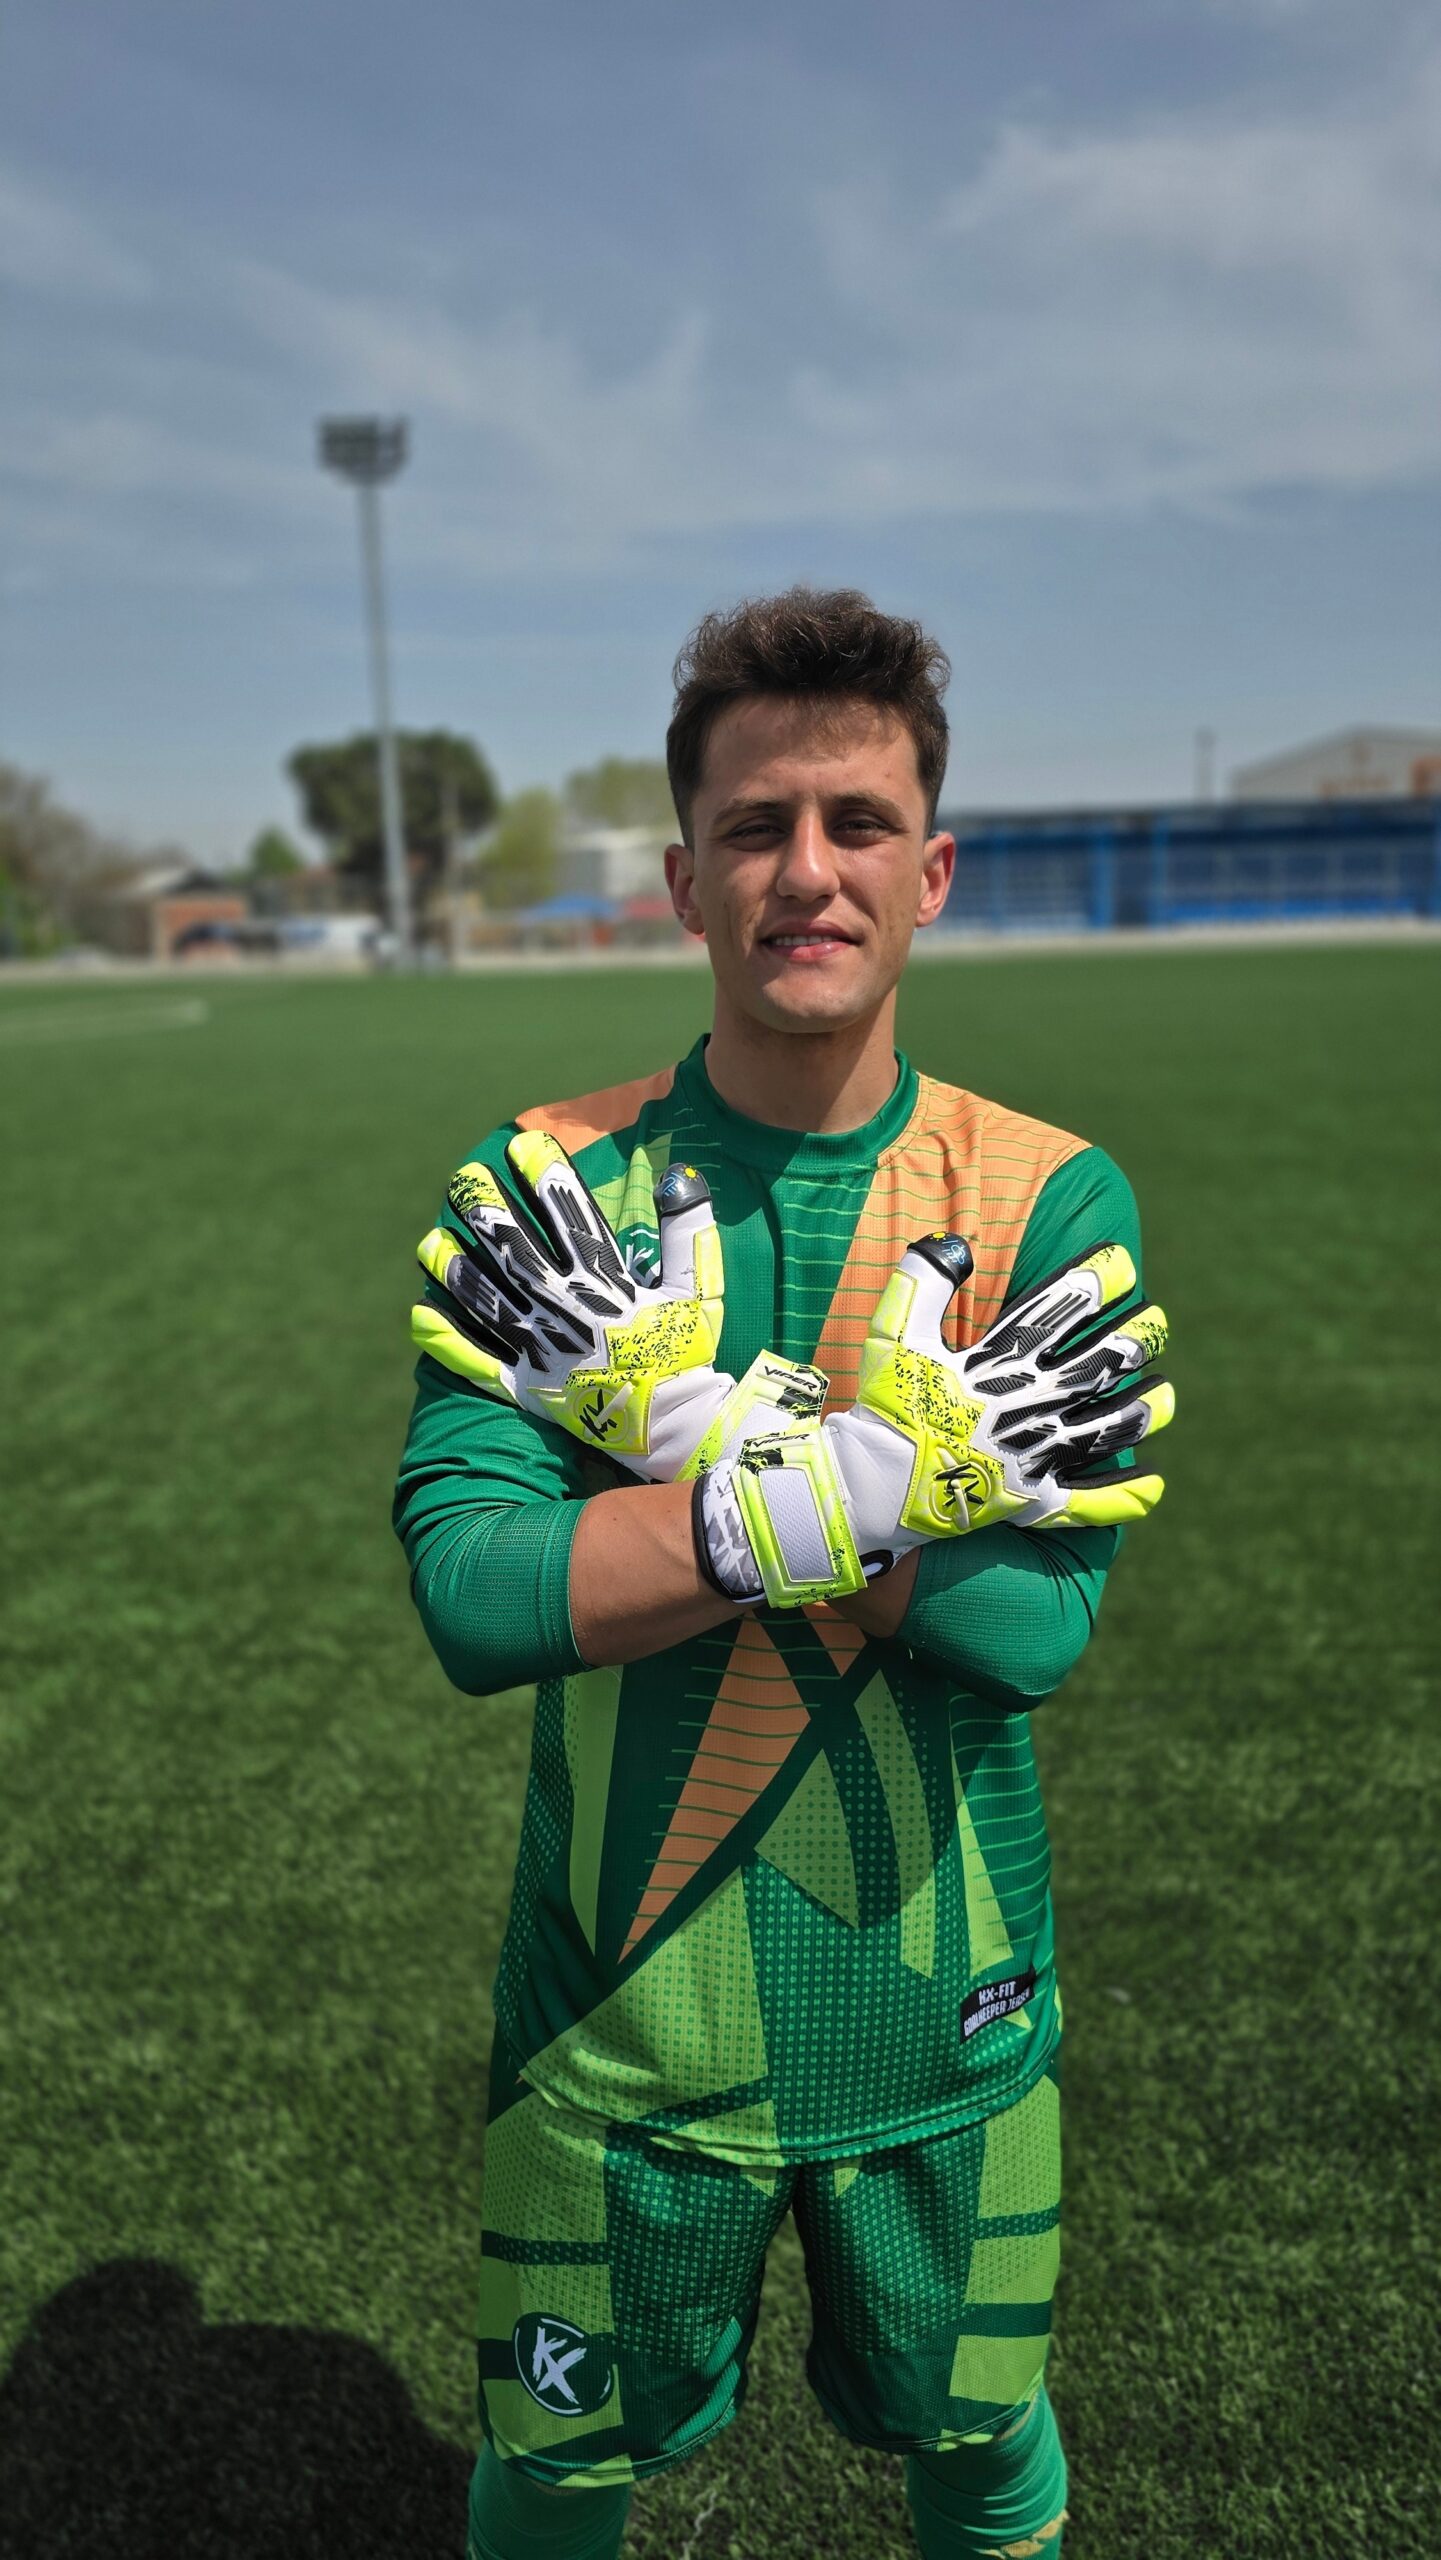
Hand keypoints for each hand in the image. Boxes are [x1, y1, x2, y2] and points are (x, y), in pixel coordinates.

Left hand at [413, 1132, 823, 1480]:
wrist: (674, 1429)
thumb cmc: (687, 1355)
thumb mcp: (699, 1290)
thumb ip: (688, 1231)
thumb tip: (680, 1174)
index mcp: (605, 1282)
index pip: (568, 1215)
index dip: (544, 1175)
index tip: (522, 1144)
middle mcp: (564, 1308)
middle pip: (513, 1248)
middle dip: (485, 1208)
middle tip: (463, 1178)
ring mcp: (540, 1347)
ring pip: (485, 1298)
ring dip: (454, 1267)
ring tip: (430, 1240)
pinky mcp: (526, 1386)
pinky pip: (477, 1360)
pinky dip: (447, 1340)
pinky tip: (420, 1313)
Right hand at [694, 1235, 1172, 1605]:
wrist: (869, 1485)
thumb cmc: (883, 1405)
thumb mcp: (893, 1333)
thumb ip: (922, 1280)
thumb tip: (957, 1241)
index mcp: (997, 1362)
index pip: (1058, 1310)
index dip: (1096, 1280)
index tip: (1124, 1262)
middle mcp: (1027, 1406)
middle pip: (1097, 1365)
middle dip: (1135, 1339)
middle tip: (1159, 1322)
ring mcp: (1034, 1456)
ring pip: (1106, 1429)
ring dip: (1144, 1411)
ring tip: (1167, 1395)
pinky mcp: (1031, 1502)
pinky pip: (1088, 1502)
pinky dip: (1123, 1497)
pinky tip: (1155, 1486)